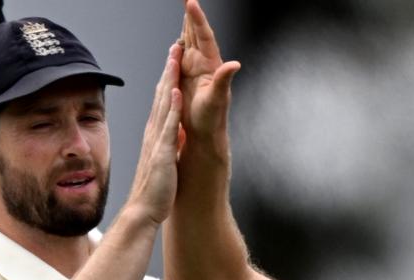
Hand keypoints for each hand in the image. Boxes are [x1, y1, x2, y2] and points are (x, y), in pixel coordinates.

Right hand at [125, 43, 183, 225]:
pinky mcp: (162, 154)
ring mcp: (157, 142)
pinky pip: (168, 127)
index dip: (168, 80)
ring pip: (164, 105)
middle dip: (168, 70)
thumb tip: (174, 137)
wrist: (143, 212)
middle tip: (174, 47)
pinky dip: (173, 109)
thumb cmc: (153, 191)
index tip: (173, 61)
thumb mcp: (162, 162)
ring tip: (175, 58)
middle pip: (161, 96)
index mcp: (154, 136)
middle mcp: (153, 134)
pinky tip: (177, 93)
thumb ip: (166, 146)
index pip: (162, 102)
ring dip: (170, 81)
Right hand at [178, 0, 240, 139]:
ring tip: (185, 7)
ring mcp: (194, 69)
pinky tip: (178, 38)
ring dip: (186, 24)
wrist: (204, 133)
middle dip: (191, 13)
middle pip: (196, 33)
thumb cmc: (212, 119)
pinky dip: (179, 43)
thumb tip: (235, 64)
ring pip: (189, 41)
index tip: (191, 2)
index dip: (197, 19)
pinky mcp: (185, 77)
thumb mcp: (217, 99)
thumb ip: (224, 79)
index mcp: (211, 65)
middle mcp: (203, 64)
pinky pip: (180, 56)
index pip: (204, 36)